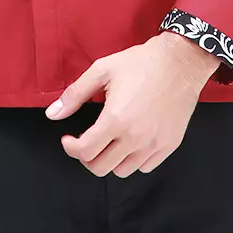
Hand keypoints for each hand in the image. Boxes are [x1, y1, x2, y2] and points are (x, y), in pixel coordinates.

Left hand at [44, 32, 219, 176]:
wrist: (180, 61)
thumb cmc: (141, 63)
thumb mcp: (102, 70)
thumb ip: (75, 94)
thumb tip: (53, 113)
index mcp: (115, 119)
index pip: (85, 152)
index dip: (71, 148)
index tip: (68, 139)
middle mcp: (135, 137)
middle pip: (100, 168)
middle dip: (86, 157)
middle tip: (86, 141)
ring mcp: (154, 144)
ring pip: (122, 171)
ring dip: (110, 159)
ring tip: (109, 140)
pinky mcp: (169, 145)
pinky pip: (145, 167)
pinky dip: (134, 160)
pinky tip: (131, 141)